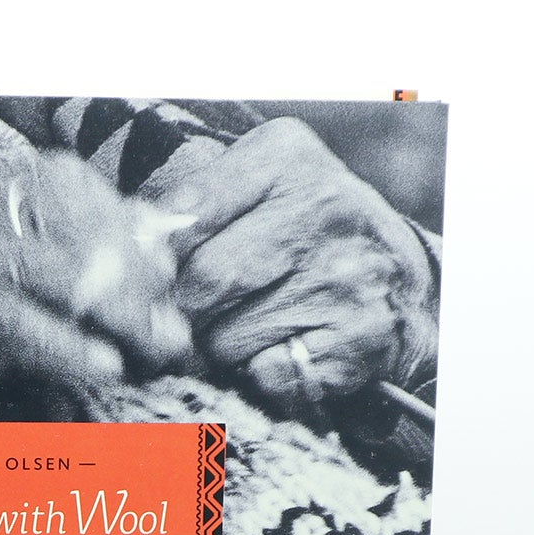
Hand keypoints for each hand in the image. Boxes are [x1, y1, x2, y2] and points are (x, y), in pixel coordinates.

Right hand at [0, 151, 190, 412]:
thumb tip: (76, 278)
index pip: (61, 182)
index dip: (122, 224)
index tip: (162, 267)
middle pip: (67, 227)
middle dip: (132, 278)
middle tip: (177, 323)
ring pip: (45, 270)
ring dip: (112, 314)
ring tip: (156, 349)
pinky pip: (4, 319)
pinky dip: (59, 343)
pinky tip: (99, 365)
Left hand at [157, 118, 437, 406]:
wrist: (404, 288)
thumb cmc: (305, 239)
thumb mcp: (255, 194)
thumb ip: (190, 211)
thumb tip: (129, 251)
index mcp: (286, 158)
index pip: (183, 217)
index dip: (161, 261)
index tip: (165, 275)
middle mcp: (323, 208)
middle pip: (201, 284)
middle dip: (191, 311)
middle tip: (210, 312)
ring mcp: (344, 276)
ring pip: (227, 338)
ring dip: (226, 348)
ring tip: (260, 326)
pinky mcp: (357, 339)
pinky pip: (267, 375)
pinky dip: (264, 376)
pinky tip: (289, 349)